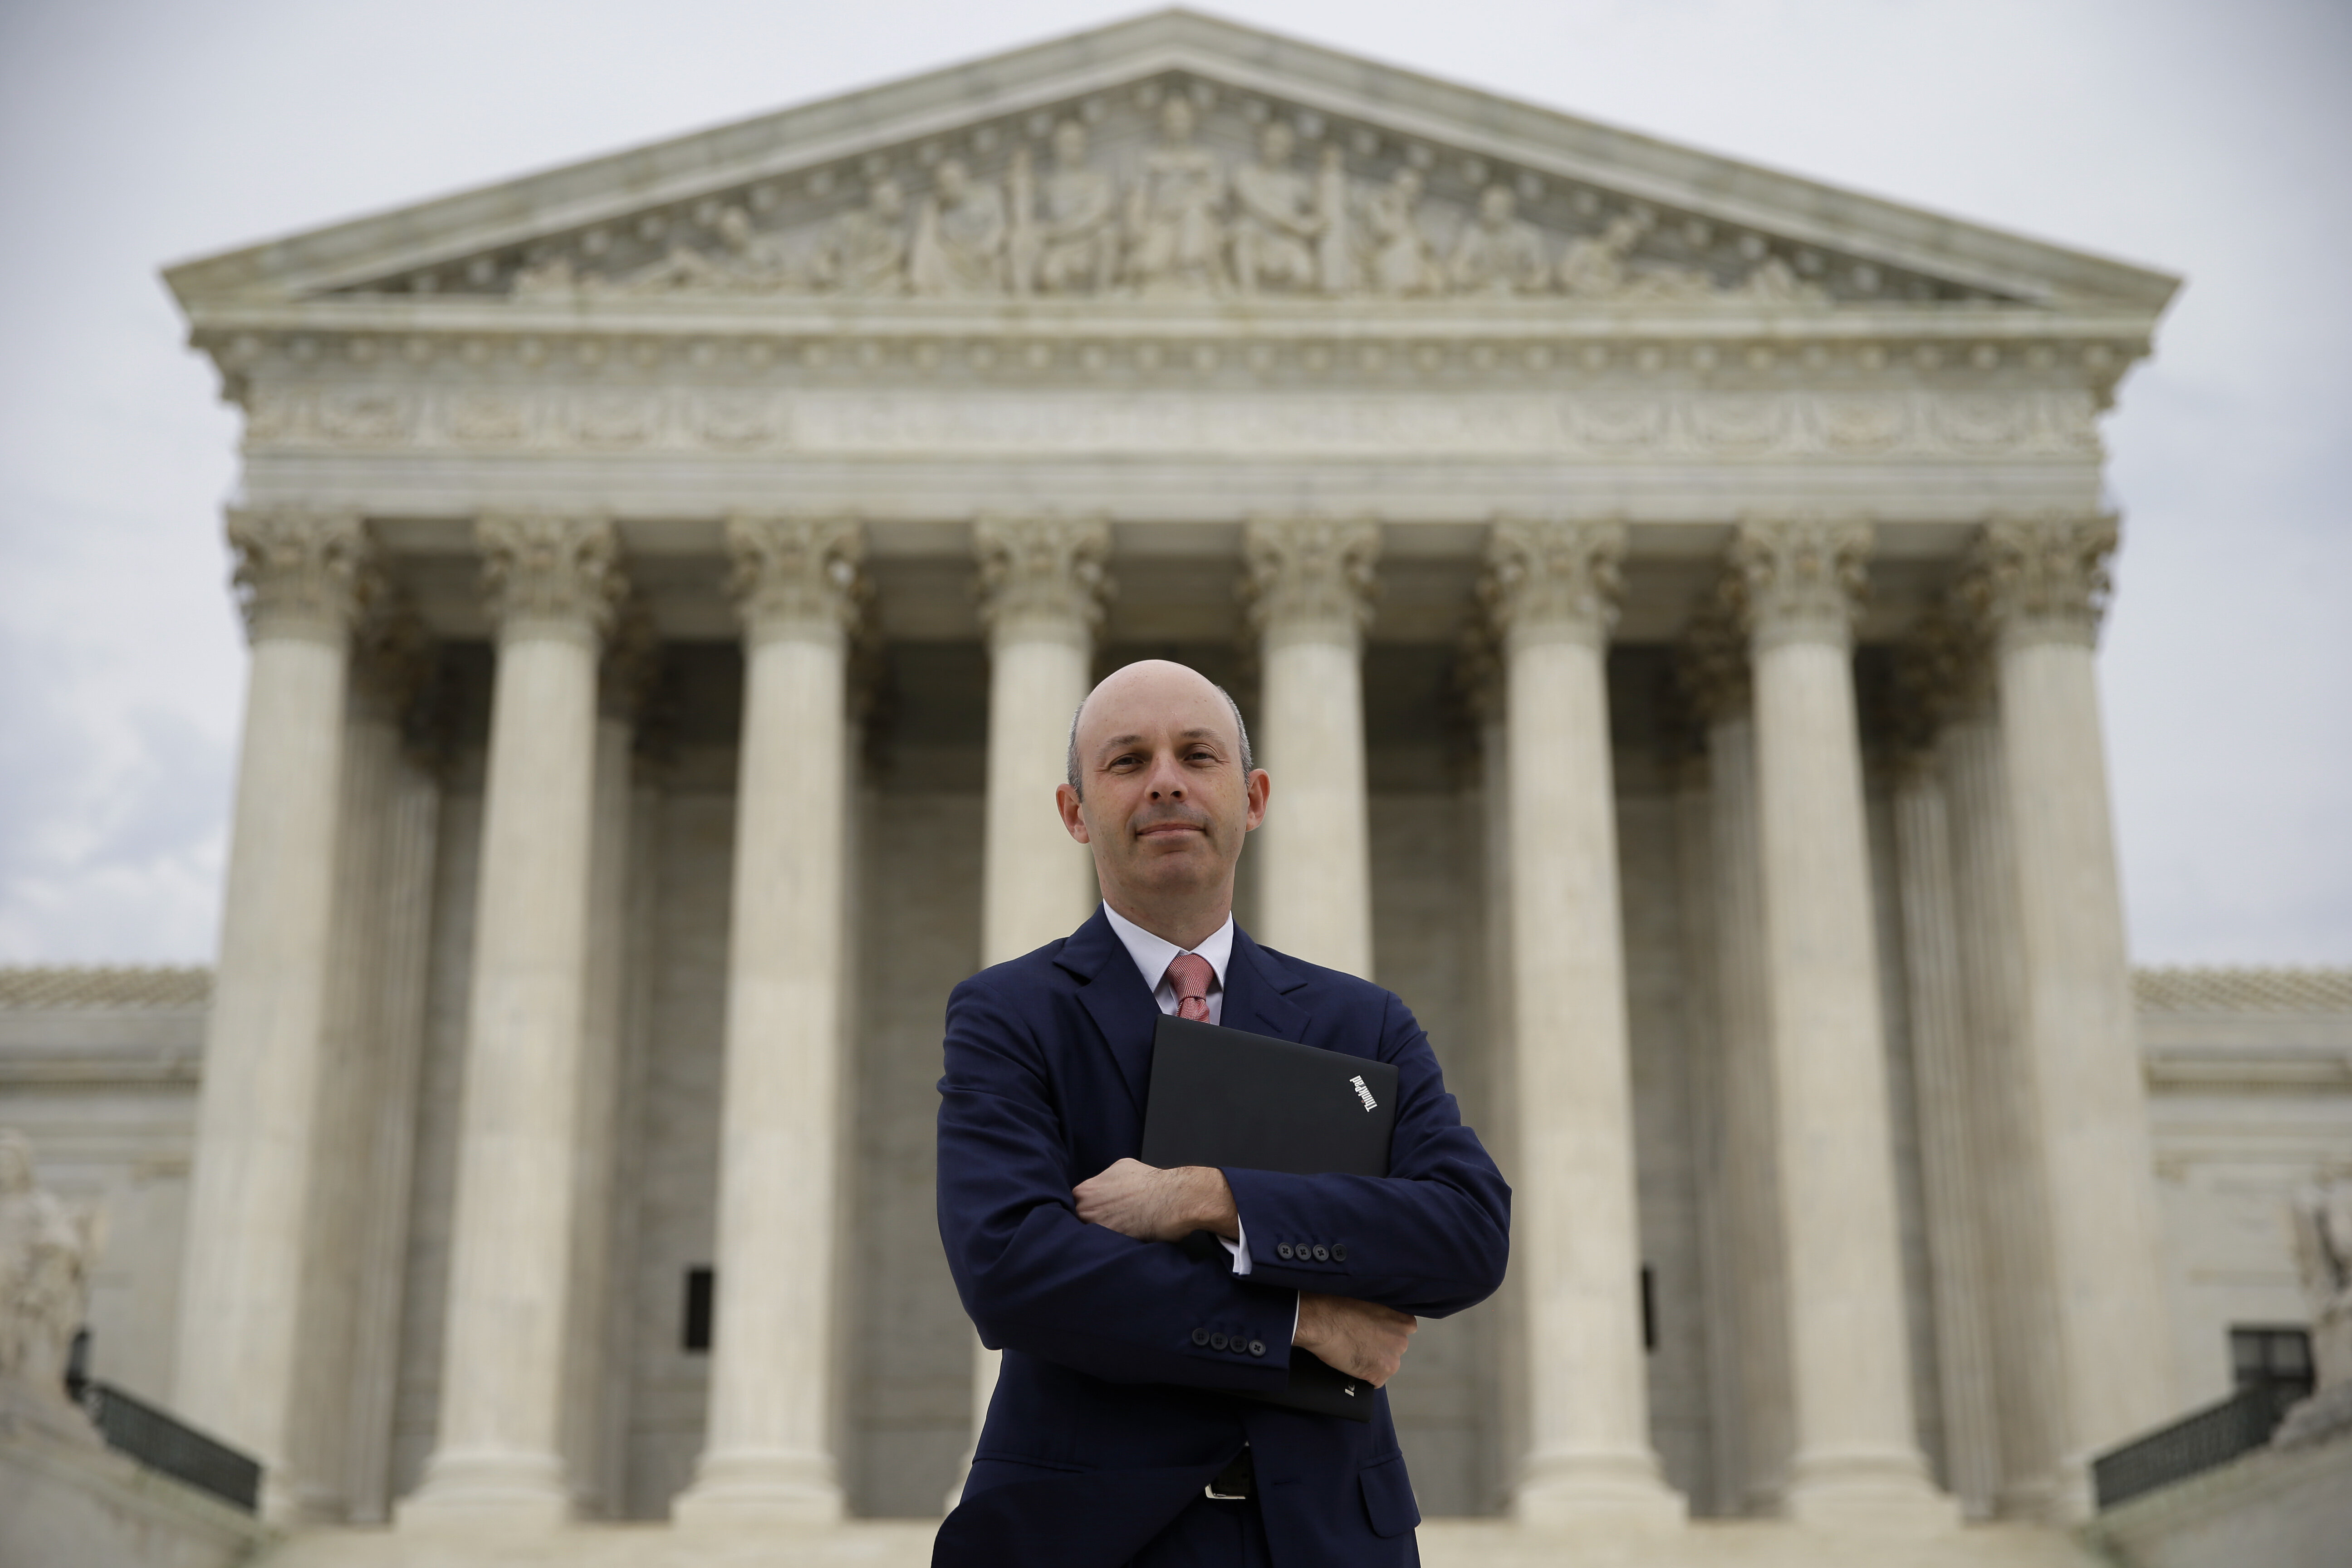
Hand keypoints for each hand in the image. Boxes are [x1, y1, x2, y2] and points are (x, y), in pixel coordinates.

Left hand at [1073, 1158, 1236, 1242]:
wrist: (1173, 1198)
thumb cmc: (1150, 1182)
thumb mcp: (1121, 1167)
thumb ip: (1104, 1179)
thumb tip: (1104, 1187)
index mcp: (1085, 1191)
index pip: (1075, 1204)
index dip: (1089, 1207)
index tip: (1100, 1210)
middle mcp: (1086, 1210)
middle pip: (1081, 1220)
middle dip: (1093, 1220)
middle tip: (1111, 1220)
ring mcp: (1098, 1229)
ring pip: (1091, 1235)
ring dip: (1101, 1234)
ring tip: (1121, 1229)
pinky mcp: (1112, 1244)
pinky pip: (1106, 1246)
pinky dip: (1113, 1244)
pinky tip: (1126, 1237)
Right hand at [1293, 1292, 1416, 1387]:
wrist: (1324, 1324)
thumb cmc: (1342, 1309)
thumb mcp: (1370, 1306)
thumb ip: (1381, 1319)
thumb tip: (1375, 1327)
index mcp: (1403, 1323)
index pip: (1404, 1332)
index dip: (1387, 1334)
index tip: (1375, 1333)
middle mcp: (1402, 1342)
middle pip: (1394, 1350)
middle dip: (1381, 1350)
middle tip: (1361, 1345)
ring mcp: (1392, 1361)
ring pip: (1386, 1366)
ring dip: (1374, 1364)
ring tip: (1354, 1356)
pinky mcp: (1379, 1376)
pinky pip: (1375, 1380)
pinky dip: (1365, 1377)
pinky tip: (1352, 1366)